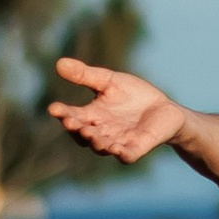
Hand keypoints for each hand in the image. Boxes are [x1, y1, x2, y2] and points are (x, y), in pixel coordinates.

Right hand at [50, 60, 190, 164]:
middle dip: (76, 129)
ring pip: (101, 146)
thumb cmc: (134, 96)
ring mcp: (118, 142)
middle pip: (83, 135)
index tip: (53, 108)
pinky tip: (116, 149)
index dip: (63, 114)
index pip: (72, 117)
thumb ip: (86, 75)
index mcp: (92, 117)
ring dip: (94, 141)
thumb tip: (59, 63)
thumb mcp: (109, 81)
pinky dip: (121, 153)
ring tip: (89, 133)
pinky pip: (127, 155)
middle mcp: (101, 133)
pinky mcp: (137, 148)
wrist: (164, 109)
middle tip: (70, 121)